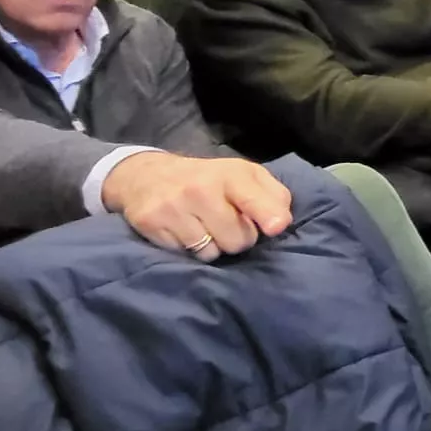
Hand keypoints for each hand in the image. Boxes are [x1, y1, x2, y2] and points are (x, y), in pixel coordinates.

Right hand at [101, 153, 292, 261]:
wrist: (147, 174)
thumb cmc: (208, 179)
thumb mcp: (244, 176)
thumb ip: (272, 196)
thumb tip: (282, 222)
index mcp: (230, 174)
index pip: (252, 197)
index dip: (268, 215)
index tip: (276, 227)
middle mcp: (201, 189)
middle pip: (238, 240)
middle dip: (237, 238)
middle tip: (225, 223)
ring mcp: (174, 206)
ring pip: (212, 253)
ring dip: (214, 246)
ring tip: (204, 227)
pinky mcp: (152, 223)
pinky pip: (187, 255)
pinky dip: (190, 249)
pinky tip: (185, 231)